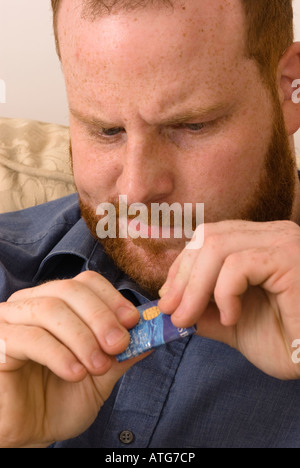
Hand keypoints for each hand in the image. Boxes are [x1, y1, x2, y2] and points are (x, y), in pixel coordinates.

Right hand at [0, 271, 142, 446]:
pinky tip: (75, 374)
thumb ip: (123, 352)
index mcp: (57, 302)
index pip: (85, 282)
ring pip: (51, 309)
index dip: (111, 298)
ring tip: (98, 365)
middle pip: (69, 289)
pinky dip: (59, 354)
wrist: (31, 434)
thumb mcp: (102, 374)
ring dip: (82, 337)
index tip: (132, 322)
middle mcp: (31, 304)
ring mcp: (10, 320)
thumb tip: (152, 333)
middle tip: (119, 346)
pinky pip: (30, 338)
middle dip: (101, 317)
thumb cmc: (62, 399)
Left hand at [159, 220, 299, 379]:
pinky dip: (224, 293)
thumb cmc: (286, 343)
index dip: (181, 266)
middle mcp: (272, 234)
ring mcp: (282, 242)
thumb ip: (203, 308)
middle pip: (207, 237)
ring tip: (190, 318)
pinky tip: (232, 317)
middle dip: (182, 277)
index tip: (168, 297)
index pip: (207, 237)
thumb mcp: (232, 323)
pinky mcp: (289, 258)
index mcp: (259, 242)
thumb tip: (170, 302)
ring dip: (194, 287)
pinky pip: (238, 265)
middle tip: (171, 311)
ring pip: (216, 246)